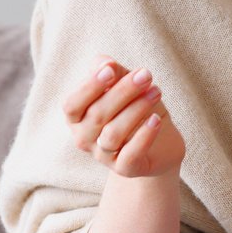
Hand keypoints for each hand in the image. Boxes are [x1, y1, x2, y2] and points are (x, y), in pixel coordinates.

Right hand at [64, 56, 185, 178]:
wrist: (160, 145)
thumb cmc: (135, 109)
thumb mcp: (125, 86)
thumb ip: (112, 72)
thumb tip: (105, 63)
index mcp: (77, 118)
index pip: (72, 104)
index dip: (89, 86)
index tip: (111, 68)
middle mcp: (84, 139)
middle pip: (97, 115)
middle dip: (122, 92)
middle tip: (146, 75)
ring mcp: (104, 156)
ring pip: (112, 134)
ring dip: (136, 110)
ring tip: (156, 92)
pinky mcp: (126, 169)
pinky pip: (131, 154)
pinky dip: (144, 136)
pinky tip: (157, 120)